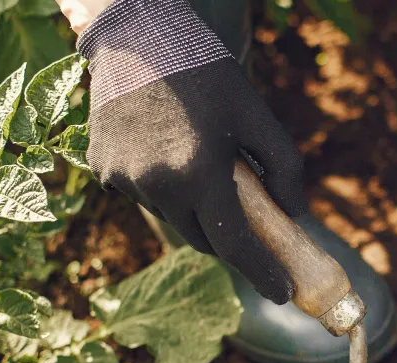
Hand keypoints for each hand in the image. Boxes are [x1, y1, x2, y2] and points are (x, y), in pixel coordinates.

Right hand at [79, 0, 305, 304]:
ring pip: (171, 217)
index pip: (235, 246)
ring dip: (193, 209)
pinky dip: (162, 188)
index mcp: (199, 174)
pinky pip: (141, 195)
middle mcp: (157, 184)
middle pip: (202, 239)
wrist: (137, 35)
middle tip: (252, 230)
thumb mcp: (256, 117)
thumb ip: (283, 169)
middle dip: (229, 242)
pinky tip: (167, 152)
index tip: (283, 292)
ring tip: (203, 168)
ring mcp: (123, 179)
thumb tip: (296, 214)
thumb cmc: (205, 74)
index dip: (262, 274)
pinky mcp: (101, 168)